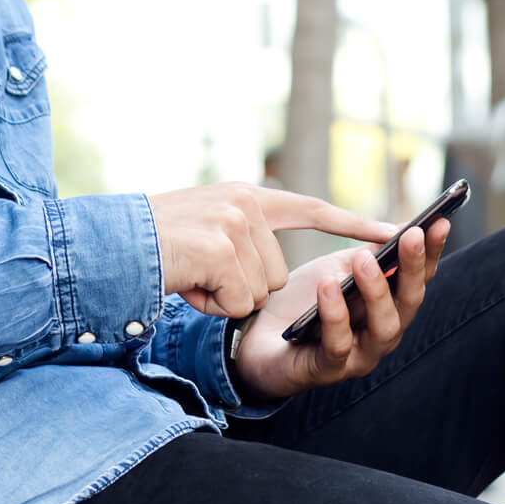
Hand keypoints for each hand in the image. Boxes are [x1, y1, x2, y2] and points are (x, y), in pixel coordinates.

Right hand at [149, 183, 400, 317]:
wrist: (110, 246)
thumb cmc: (154, 248)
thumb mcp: (206, 230)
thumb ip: (242, 237)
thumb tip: (271, 279)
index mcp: (247, 197)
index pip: (312, 210)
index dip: (354, 223)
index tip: (395, 231)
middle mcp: (246, 204)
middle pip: (277, 274)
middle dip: (241, 288)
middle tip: (201, 274)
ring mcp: (236, 225)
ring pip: (261, 292)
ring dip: (225, 297)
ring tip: (191, 276)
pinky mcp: (223, 250)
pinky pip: (240, 302)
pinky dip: (212, 306)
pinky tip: (188, 284)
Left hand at [231, 216, 450, 400]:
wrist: (257, 336)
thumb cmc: (303, 303)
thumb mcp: (337, 269)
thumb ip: (369, 254)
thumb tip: (402, 226)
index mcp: (389, 308)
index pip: (419, 279)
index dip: (432, 252)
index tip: (440, 221)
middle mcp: (382, 335)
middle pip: (409, 303)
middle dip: (413, 268)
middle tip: (411, 235)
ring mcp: (358, 357)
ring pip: (384, 328)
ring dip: (376, 291)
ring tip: (364, 260)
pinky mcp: (326, 370)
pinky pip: (338, 344)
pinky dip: (335, 314)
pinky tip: (328, 286)